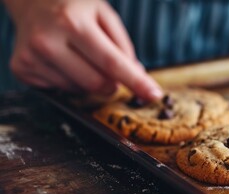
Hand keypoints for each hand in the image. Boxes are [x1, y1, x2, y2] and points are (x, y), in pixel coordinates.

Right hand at [5, 0, 162, 100]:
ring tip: (79, 55)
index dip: (136, 82)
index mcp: (73, 23)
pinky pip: (60, 90)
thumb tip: (136, 75)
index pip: (112, 62)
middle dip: (113, 83)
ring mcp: (32, 57)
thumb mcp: (104, 15)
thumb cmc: (74, 7)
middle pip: (97, 83)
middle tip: (110, 69)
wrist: (31, 0)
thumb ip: (123, 46)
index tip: (153, 95)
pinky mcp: (22, 69)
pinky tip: (62, 59)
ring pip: (80, 90)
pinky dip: (70, 80)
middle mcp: (48, 41)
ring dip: (89, 80)